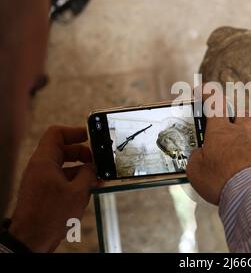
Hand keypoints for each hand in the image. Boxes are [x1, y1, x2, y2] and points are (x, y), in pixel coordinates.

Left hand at [9, 126, 97, 251]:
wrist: (32, 239)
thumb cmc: (50, 216)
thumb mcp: (78, 192)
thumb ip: (89, 174)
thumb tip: (94, 167)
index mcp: (44, 161)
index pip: (56, 134)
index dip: (75, 132)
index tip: (90, 136)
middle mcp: (40, 167)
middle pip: (63, 149)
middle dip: (83, 153)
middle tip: (98, 160)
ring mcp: (41, 179)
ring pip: (64, 164)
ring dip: (82, 168)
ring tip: (97, 177)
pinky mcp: (44, 191)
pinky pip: (62, 177)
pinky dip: (76, 179)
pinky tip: (89, 188)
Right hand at [187, 90, 250, 204]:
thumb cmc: (221, 179)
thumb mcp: (196, 170)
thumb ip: (197, 159)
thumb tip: (201, 156)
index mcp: (220, 132)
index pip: (214, 103)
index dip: (208, 94)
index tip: (204, 89)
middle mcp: (241, 133)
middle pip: (242, 113)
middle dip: (235, 113)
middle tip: (228, 120)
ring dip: (244, 143)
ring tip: (236, 161)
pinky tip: (249, 176)